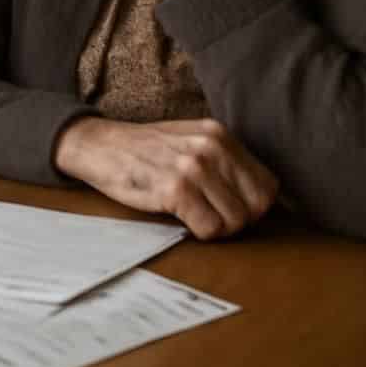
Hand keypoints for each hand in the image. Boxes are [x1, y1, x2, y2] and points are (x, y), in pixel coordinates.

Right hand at [54, 116, 278, 239]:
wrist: (98, 146)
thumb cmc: (143, 149)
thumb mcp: (189, 140)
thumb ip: (222, 160)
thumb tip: (257, 198)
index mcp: (219, 134)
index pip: (267, 185)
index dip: (252, 205)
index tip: (229, 207)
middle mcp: (211, 147)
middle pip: (256, 206)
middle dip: (238, 220)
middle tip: (212, 217)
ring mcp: (193, 167)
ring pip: (235, 220)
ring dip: (217, 228)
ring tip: (195, 216)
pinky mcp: (175, 189)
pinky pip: (209, 228)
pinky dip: (199, 232)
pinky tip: (181, 218)